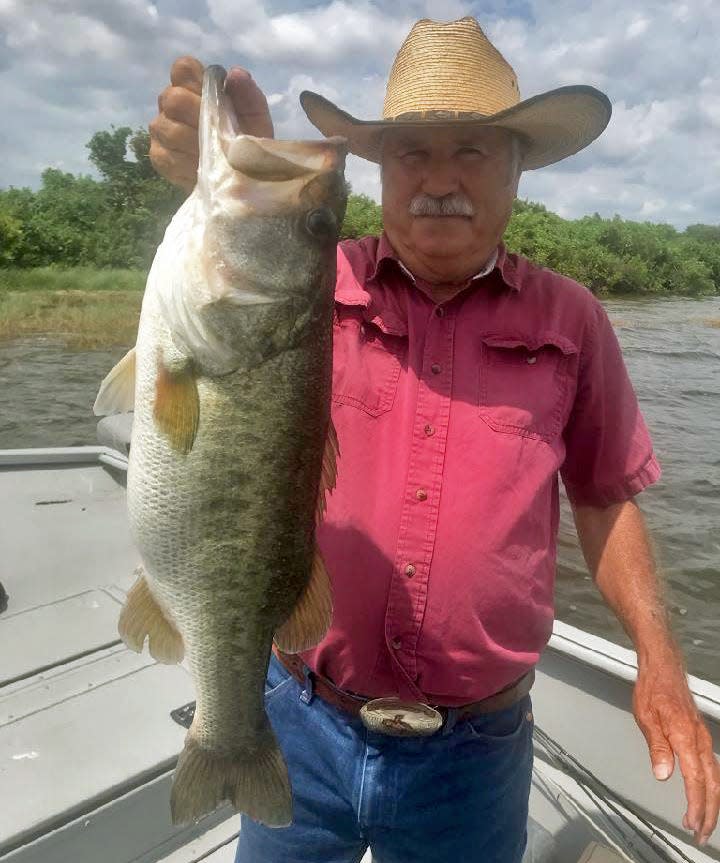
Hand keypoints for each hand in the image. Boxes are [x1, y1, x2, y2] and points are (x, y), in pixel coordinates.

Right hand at [149, 57, 274, 191]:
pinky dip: (187, 164)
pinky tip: (202, 168)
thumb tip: (235, 74)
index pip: (183, 68)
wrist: (241, 177)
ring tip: (214, 153)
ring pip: (168, 128)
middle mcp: (170, 102)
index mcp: (192, 85)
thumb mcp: (256, 119)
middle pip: (174, 99)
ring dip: (194, 143)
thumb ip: (249, 96)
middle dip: (199, 116)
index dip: (199, 82)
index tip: (217, 100)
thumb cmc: (246, 140)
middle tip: (219, 133)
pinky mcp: (159, 155)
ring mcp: (161, 128)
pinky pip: (166, 156)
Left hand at [633, 652, 719, 845]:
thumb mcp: (646, 717)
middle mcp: (700, 739)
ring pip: (715, 777)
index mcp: (686, 737)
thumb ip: (657, 747)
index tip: (692, 824)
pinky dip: (710, 786)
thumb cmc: (652, 688)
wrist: (663, 666)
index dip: (696, 805)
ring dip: (711, 803)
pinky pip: (712, 767)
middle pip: (712, 784)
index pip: (695, 779)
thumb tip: (663, 774)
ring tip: (701, 822)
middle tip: (700, 834)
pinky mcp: (701, 735)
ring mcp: (703, 737)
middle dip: (708, 812)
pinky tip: (704, 795)